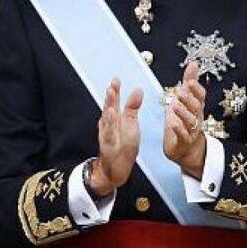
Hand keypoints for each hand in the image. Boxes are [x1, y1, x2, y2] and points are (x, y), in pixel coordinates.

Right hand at [91, 78, 142, 194]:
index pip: (114, 102)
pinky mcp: (109, 147)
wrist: (116, 168)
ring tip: (111, 97)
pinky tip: (111, 118)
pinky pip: (110, 136)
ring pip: (108, 121)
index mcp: (114, 119)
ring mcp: (108, 136)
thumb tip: (138, 89)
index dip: (115, 91)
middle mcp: (108, 125)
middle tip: (113, 83)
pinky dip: (110, 127)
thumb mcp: (131, 124)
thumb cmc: (123, 145)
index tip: (116, 78)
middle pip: (109, 108)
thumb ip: (132, 107)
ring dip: (109, 109)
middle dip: (111, 96)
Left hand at [163, 62, 207, 177]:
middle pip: (196, 108)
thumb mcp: (185, 99)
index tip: (189, 82)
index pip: (201, 96)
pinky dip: (179, 130)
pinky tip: (173, 125)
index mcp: (197, 107)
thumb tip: (194, 63)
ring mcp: (191, 130)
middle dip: (189, 100)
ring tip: (175, 106)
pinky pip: (183, 136)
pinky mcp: (184, 141)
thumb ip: (189, 81)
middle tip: (181, 92)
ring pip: (190, 121)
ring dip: (183, 113)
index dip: (196, 89)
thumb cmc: (184, 119)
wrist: (185, 147)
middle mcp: (197, 118)